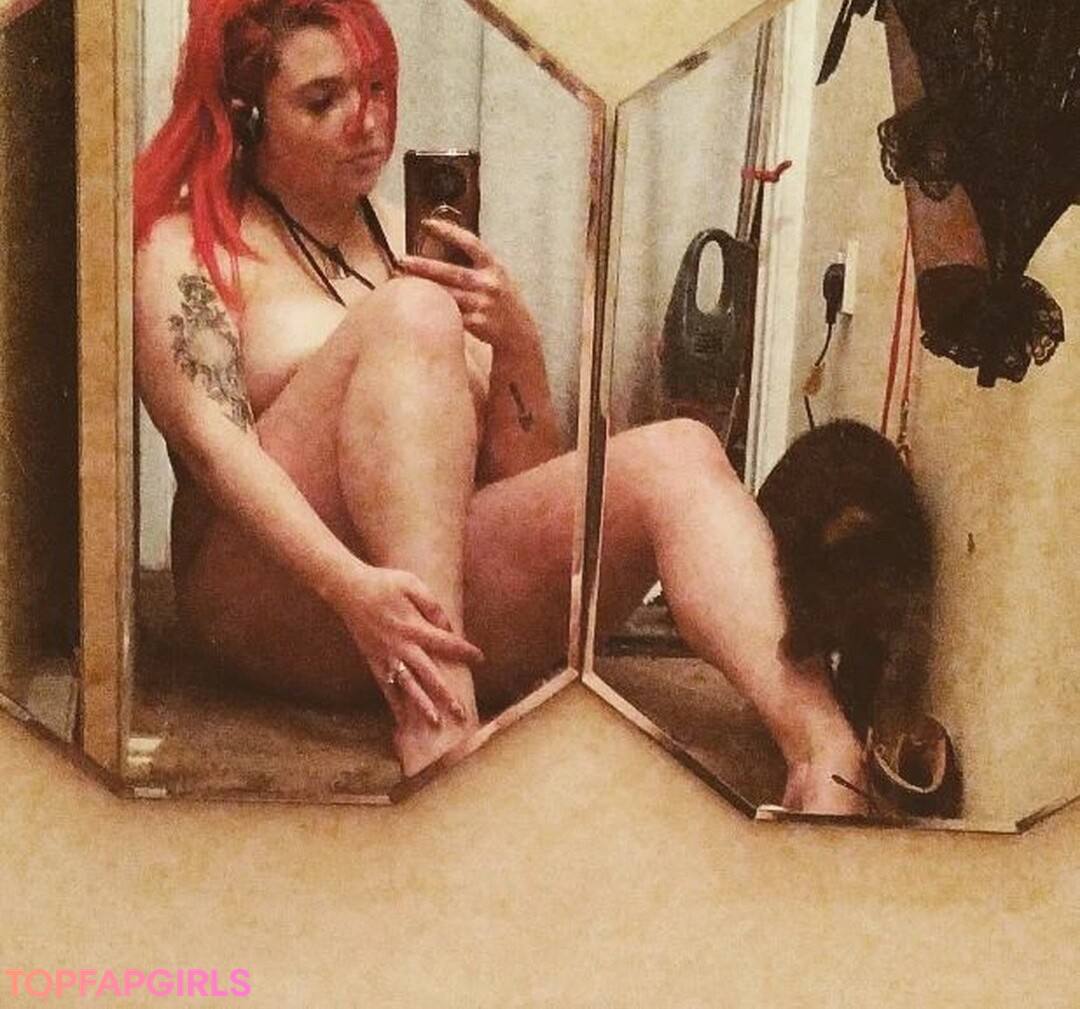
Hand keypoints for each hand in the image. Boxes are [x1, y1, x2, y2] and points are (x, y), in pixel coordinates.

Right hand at [336, 565, 483, 727]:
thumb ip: (432, 605)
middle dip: (447, 695)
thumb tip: (448, 627)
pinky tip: (403, 719)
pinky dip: (395, 703)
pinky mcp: (374, 661)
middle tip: (462, 713)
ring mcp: (386, 657)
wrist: (348, 590)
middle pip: (429, 675)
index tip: (480, 659)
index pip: (445, 643)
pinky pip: (387, 687)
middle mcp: (400, 646)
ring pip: (408, 686)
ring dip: (422, 706)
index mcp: (413, 627)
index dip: (464, 651)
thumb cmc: (384, 583)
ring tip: (436, 723)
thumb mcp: (412, 584)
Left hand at [399, 218, 538, 351]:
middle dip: (423, 266)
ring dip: (422, 288)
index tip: (426, 224)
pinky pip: (448, 314)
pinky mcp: (475, 324)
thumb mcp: (495, 275)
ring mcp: (482, 305)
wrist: (519, 334)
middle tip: (401, 260)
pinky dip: (432, 308)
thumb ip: (474, 262)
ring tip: (399, 281)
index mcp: (494, 267)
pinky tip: (416, 304)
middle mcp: (488, 284)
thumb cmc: (502, 300)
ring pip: (446, 294)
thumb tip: (442, 242)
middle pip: (450, 272)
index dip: (448, 231)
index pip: (470, 243)